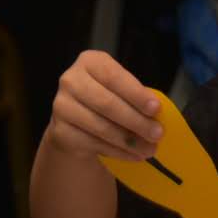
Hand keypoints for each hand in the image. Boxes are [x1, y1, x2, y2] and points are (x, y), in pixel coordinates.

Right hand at [48, 50, 162, 160]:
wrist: (77, 120)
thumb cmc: (109, 97)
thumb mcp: (123, 89)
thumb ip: (137, 97)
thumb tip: (157, 118)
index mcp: (90, 62)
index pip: (114, 77)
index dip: (136, 94)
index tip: (156, 109)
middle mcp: (71, 81)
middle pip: (107, 103)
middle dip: (136, 121)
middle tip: (158, 134)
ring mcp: (61, 106)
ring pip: (100, 127)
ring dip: (129, 141)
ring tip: (149, 149)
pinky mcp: (59, 131)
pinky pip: (93, 144)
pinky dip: (117, 151)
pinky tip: (134, 155)